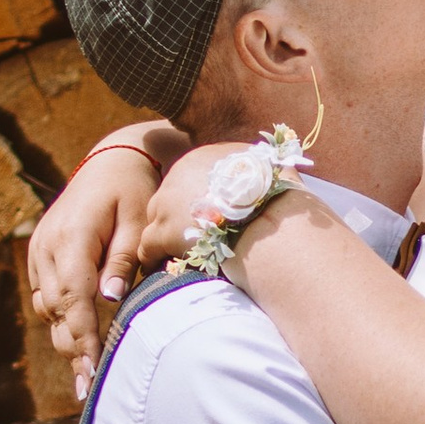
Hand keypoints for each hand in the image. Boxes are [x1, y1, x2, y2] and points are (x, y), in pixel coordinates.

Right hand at [26, 128, 179, 396]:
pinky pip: (47, 295)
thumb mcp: (139, 219)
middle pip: (57, 309)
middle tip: (87, 388)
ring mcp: (40, 250)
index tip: (93, 369)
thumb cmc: (134, 188)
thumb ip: (124, 259)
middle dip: (72, 349)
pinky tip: (76, 341)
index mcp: (72, 237)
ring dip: (65, 337)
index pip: (74, 297)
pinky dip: (61, 318)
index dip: (82, 337)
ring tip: (84, 374)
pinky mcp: (41, 254)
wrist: (113, 159)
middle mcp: (47, 246)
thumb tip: (110, 298)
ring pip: (48, 306)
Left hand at [135, 142, 267, 272]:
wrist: (269, 223)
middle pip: (170, 196)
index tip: (206, 213)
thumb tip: (271, 169)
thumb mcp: (268, 168)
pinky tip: (157, 266)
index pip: (189, 177)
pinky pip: (148, 246)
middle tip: (191, 234)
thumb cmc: (277, 199)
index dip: (197, 197)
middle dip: (179, 214)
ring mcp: (169, 202)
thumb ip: (257, 168)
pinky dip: (152, 257)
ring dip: (166, 234)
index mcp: (203, 157)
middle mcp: (181, 173)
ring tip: (172, 251)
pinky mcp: (164, 230)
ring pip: (156, 219)